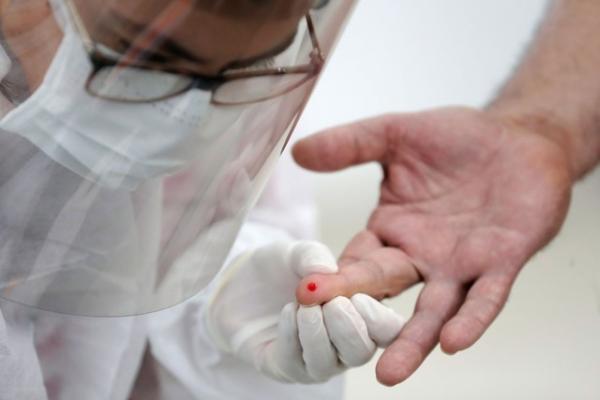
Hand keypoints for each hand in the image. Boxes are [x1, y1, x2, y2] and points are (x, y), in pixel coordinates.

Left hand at [204, 240, 404, 382]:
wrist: (236, 283)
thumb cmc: (277, 269)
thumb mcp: (295, 252)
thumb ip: (315, 256)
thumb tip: (327, 272)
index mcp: (358, 313)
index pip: (387, 331)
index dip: (380, 320)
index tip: (360, 298)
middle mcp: (341, 343)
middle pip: (361, 353)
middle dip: (349, 330)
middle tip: (333, 305)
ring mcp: (313, 359)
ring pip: (328, 364)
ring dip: (318, 334)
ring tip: (304, 306)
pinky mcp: (284, 367)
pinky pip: (296, 364)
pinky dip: (293, 337)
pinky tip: (288, 312)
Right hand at [292, 106, 571, 384]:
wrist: (520, 139)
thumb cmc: (459, 139)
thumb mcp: (395, 134)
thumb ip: (349, 144)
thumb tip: (299, 151)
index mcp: (391, 230)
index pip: (354, 260)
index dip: (331, 275)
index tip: (304, 289)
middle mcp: (420, 255)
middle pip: (383, 287)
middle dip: (353, 304)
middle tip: (322, 318)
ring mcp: (460, 264)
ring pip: (432, 311)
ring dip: (411, 343)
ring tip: (388, 373)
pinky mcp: (501, 262)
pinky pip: (484, 297)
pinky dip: (470, 320)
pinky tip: (452, 341)